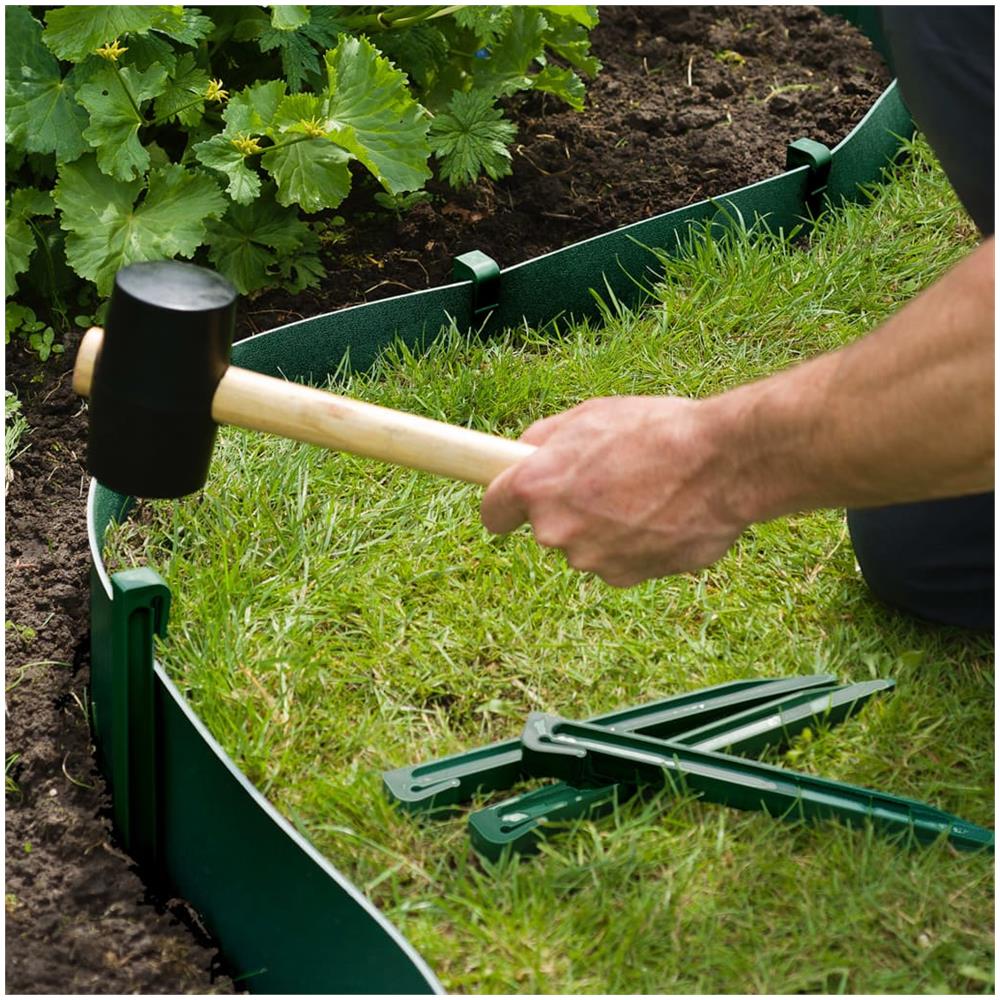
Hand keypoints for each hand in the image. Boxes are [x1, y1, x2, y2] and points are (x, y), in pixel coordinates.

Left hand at [481, 396, 751, 586]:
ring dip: (607, 527)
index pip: (493, 512)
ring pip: (588, 545)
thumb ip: (544, 438)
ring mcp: (591, 560)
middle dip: (570, 509)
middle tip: (609, 478)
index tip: (514, 504)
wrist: (723, 464)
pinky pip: (621, 560)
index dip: (504, 505)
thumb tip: (522, 452)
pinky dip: (637, 544)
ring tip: (647, 493)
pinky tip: (665, 515)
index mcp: (537, 486)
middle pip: (548, 528)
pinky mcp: (627, 578)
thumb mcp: (590, 414)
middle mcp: (555, 531)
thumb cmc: (657, 431)